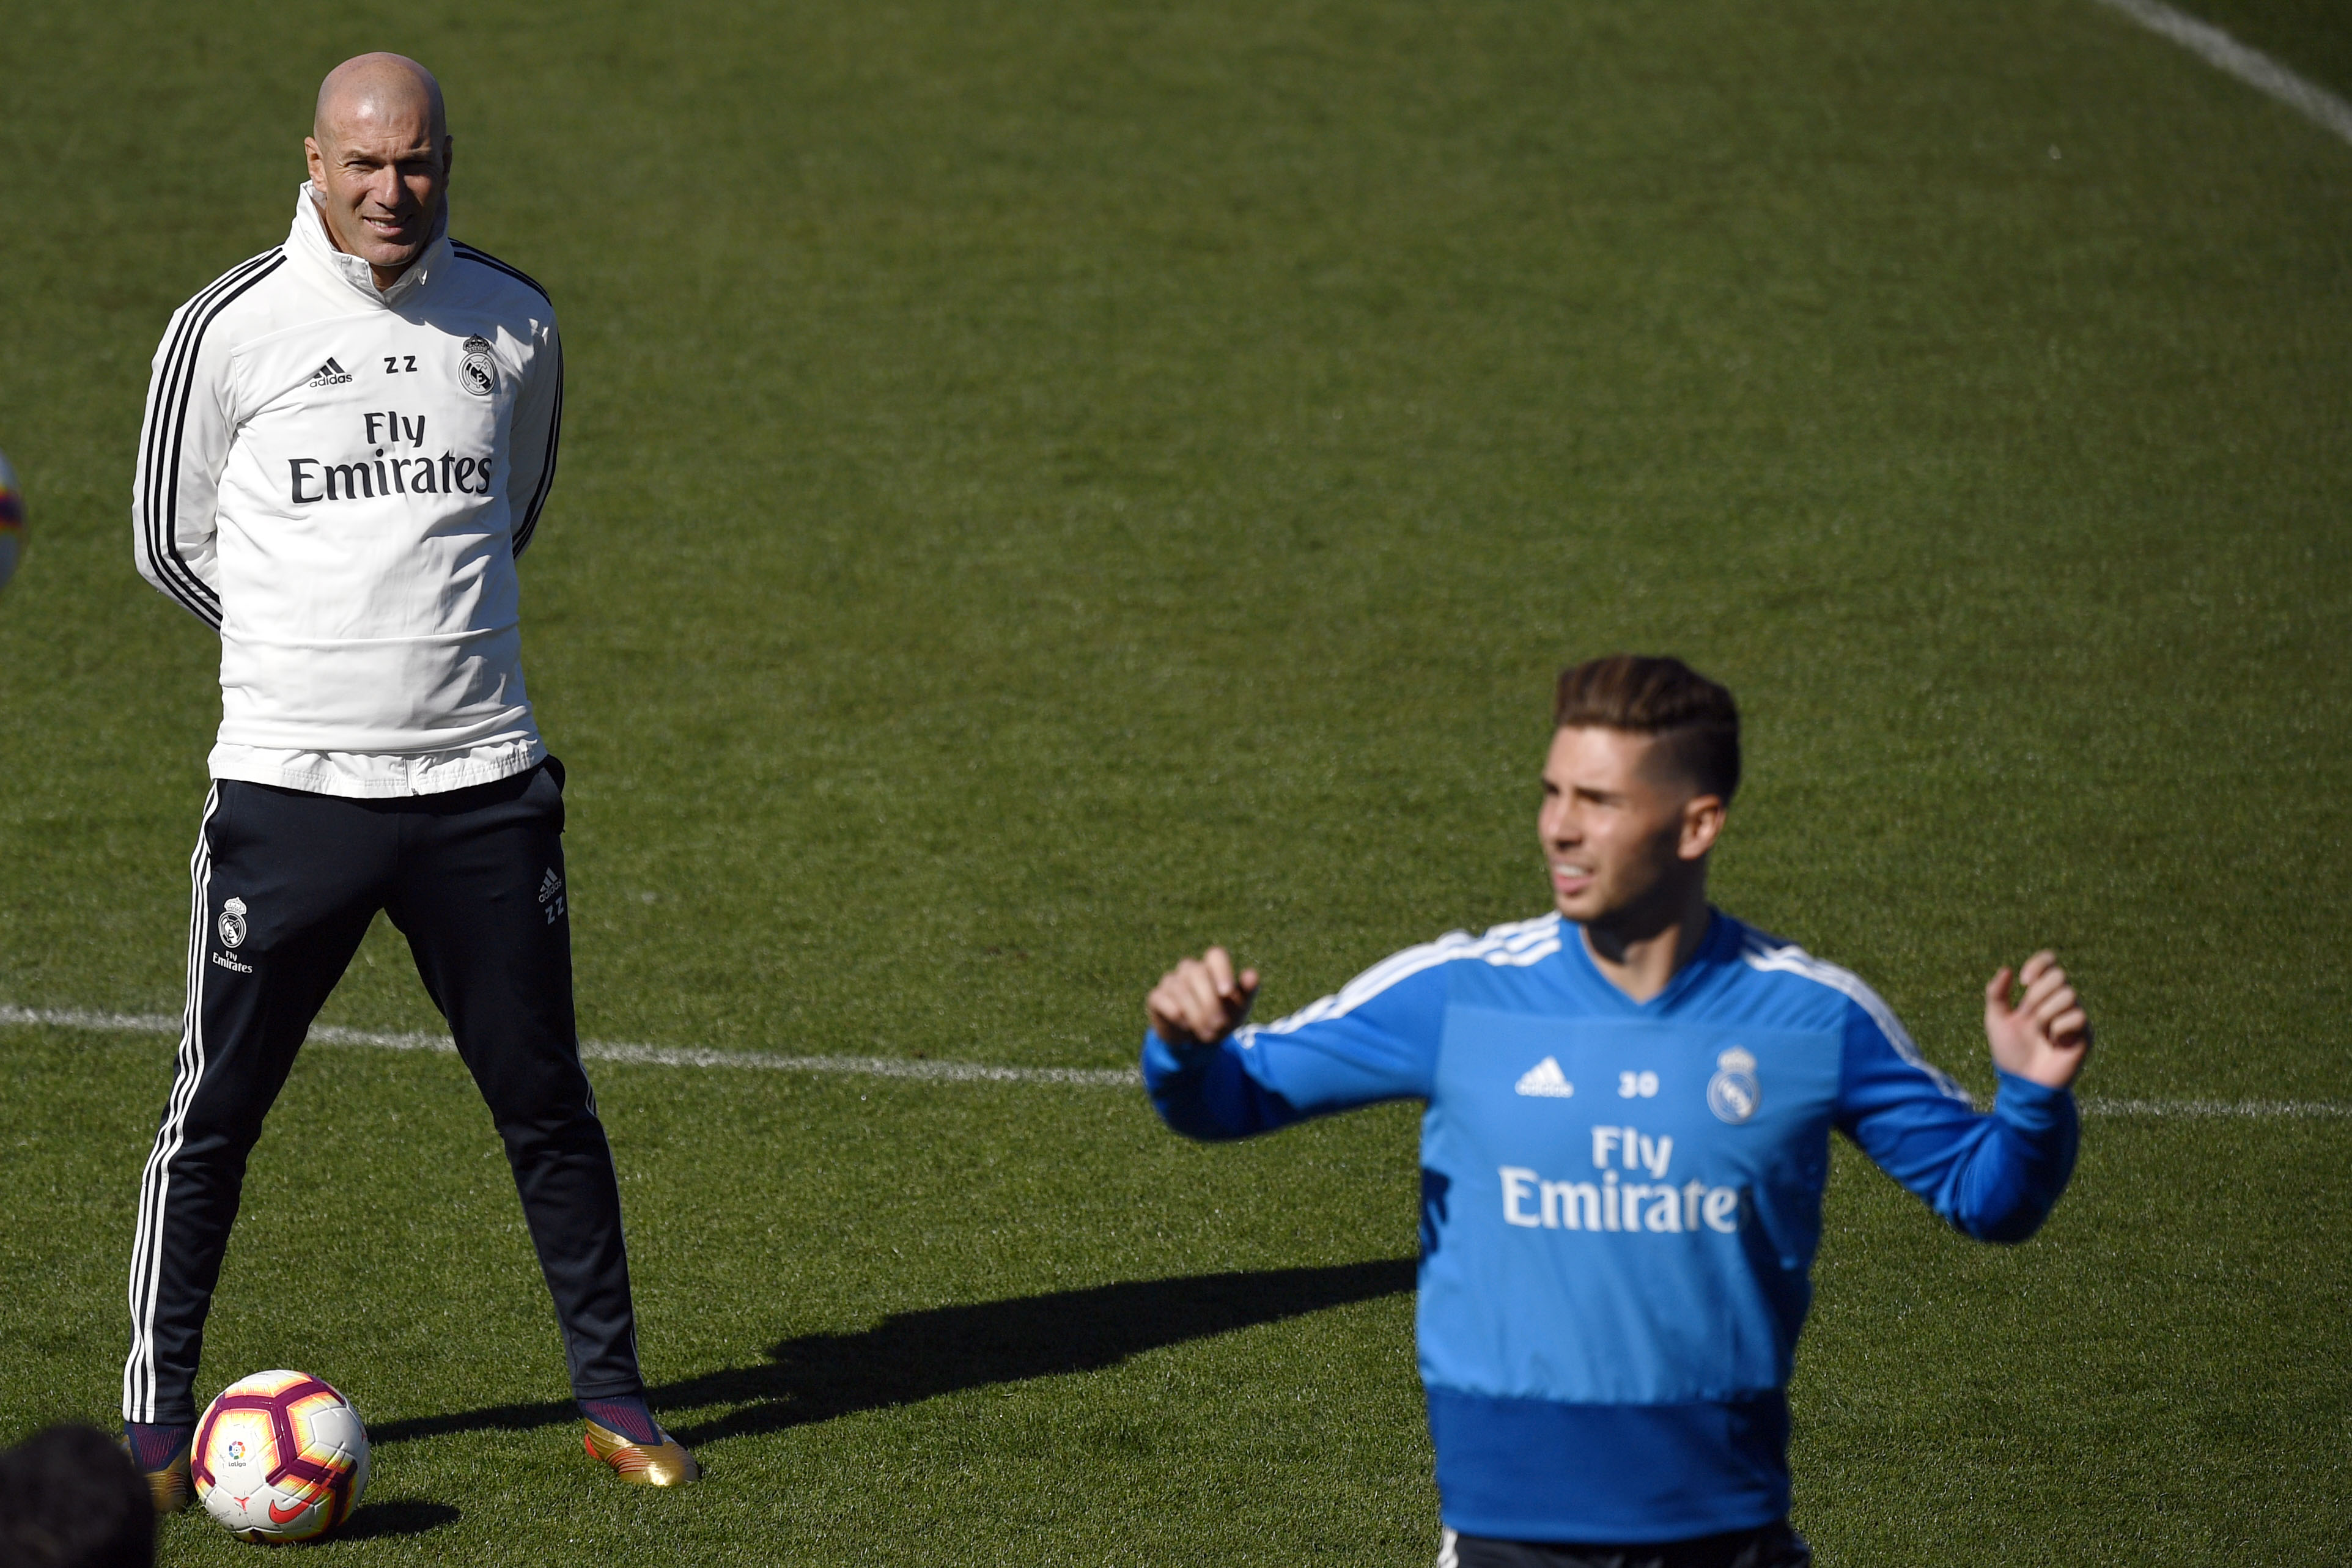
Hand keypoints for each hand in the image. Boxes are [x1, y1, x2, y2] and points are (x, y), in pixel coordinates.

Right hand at [1146, 946, 1259, 1048]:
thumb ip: (1247, 991)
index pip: (1215, 955)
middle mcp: (1190, 969)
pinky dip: (1174, 1011)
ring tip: (1207, 1033)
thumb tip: (1252, 975)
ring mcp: (1171, 981)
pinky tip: (1184, 1024)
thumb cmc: (1221, 1016)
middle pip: (1198, 974)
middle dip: (1210, 1002)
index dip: (1221, 971)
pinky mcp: (1157, 997)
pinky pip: (1161, 998)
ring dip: (1195, 1013)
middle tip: (1219, 1025)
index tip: (1226, 993)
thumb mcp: (1239, 1007)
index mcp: (1212, 966)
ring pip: (1181, 989)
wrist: (1196, 1038)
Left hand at [1984, 950, 2091, 1088]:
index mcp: (2039, 995)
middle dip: (2037, 995)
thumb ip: (1996, 993)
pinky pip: (2076, 1017)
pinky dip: (2059, 1029)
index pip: (2049, 964)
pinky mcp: (2085, 1034)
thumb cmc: (2010, 1053)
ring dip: (2046, 1014)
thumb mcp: (1996, 1020)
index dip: (2039, 964)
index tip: (2024, 980)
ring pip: (2068, 995)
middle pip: (2058, 976)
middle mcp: (2059, 1003)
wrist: (2023, 1082)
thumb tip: (2008, 969)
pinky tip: (2054, 1043)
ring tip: (2040, 1033)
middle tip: (2028, 1016)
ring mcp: (2073, 1017)